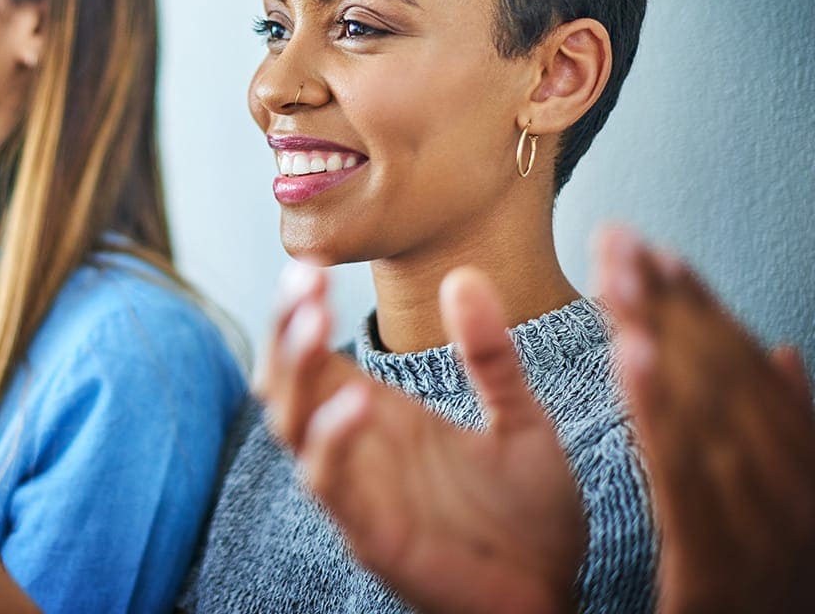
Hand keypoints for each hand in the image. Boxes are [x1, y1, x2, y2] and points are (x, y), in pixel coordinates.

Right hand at [260, 262, 586, 613]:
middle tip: (305, 278)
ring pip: (292, 426)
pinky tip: (355, 403)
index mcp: (383, 416)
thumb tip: (463, 275)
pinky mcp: (372, 534)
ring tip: (313, 320)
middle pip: (287, 382)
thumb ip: (490, 354)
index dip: (299, 311)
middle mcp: (359, 448)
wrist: (560, 594)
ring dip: (294, 373)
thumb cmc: (532, 517)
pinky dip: (329, 443)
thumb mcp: (521, 418)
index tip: (311, 264)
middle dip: (284, 329)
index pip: (313, 356)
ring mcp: (360, 491)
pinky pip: (330, 485)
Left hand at [596, 226, 814, 612]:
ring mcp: (764, 528)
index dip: (700, 305)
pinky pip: (685, 477)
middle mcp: (792, 488)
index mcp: (802, 470)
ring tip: (620, 277)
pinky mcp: (717, 568)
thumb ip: (788, 427)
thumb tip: (784, 349)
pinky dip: (659, 410)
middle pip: (720, 375)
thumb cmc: (773, 589)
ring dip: (662, 335)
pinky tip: (629, 356)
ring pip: (705, 411)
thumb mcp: (788, 506)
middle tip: (615, 237)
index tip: (654, 249)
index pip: (743, 370)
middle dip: (665, 300)